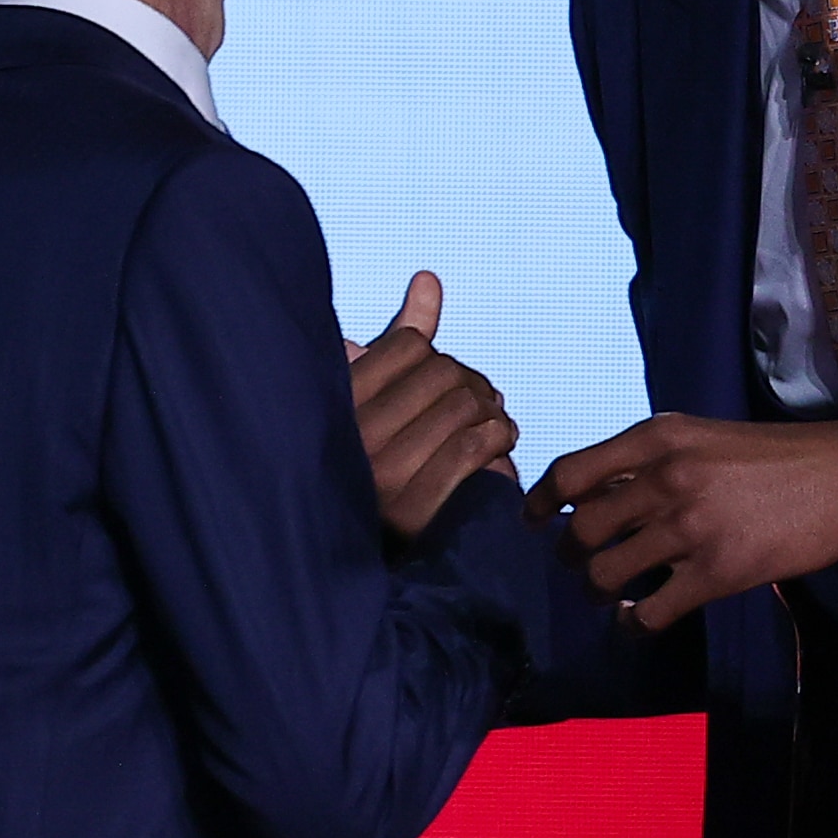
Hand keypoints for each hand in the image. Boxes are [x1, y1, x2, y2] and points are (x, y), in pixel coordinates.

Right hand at [345, 270, 518, 542]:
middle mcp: (350, 435)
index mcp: (335, 402)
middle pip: (442, 373)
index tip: (451, 381)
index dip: (439, 357)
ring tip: (500, 426)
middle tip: (487, 404)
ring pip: (462, 408)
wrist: (361, 558)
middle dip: (474, 386)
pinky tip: (502, 447)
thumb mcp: (376, 397)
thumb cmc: (374, 463)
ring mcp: (378, 475)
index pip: (408, 345)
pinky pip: (471, 452)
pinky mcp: (411, 514)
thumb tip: (430, 279)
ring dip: (495, 414)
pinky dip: (497, 443)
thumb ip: (402, 339)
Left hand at [531, 413, 837, 630]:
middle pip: (580, 530)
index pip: (570, 473)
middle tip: (578, 566)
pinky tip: (636, 622)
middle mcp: (665, 479)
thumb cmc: (777, 455)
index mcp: (658, 439)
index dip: (539, 503)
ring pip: (606, 575)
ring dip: (597, 592)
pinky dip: (632, 624)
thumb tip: (599, 496)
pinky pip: (649, 612)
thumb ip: (652, 460)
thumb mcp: (704, 437)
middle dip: (569, 556)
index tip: (533, 522)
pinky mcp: (716, 573)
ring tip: (607, 596)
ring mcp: (689, 528)